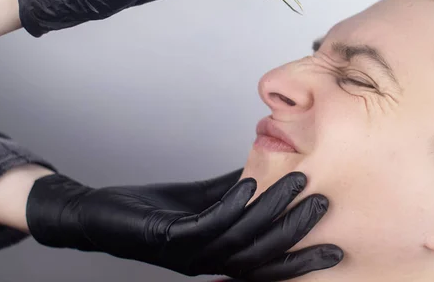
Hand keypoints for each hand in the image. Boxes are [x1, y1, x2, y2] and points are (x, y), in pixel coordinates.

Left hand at [26, 170, 342, 280]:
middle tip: (324, 204)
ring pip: (240, 237)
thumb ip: (233, 191)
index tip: (334, 246)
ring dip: (272, 210)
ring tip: (299, 183)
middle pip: (261, 253)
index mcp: (217, 258)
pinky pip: (208, 224)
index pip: (267, 264)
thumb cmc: (151, 211)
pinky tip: (250, 184)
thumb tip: (267, 169)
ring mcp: (188, 254)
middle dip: (296, 230)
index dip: (301, 258)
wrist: (99, 217)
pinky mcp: (168, 238)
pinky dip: (233, 205)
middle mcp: (207, 263)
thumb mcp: (201, 199)